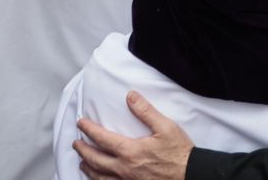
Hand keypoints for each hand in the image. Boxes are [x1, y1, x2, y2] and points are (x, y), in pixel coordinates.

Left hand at [74, 91, 192, 179]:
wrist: (191, 176)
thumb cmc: (179, 153)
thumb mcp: (165, 127)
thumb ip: (145, 111)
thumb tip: (130, 96)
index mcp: (130, 151)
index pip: (102, 139)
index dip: (89, 130)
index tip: (81, 123)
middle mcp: (124, 169)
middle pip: (95, 160)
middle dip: (83, 150)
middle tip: (76, 143)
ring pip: (100, 177)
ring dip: (89, 168)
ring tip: (82, 163)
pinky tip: (100, 179)